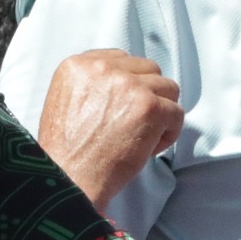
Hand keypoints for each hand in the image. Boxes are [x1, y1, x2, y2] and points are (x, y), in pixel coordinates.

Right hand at [38, 50, 183, 210]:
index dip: (129, 85)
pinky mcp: (149, 107)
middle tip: (135, 124)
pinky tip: (149, 148)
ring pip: (168, 87)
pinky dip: (169, 133)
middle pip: (148, 69)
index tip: (125, 106)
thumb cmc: (65, 153)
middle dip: (148, 96)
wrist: (69, 179)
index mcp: (78, 66)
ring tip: (143, 136)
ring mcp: (129, 86)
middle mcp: (103, 69)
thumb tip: (121, 84)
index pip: (121, 60)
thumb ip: (90, 84)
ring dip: (161, 113)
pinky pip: (176, 112)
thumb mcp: (64, 102)